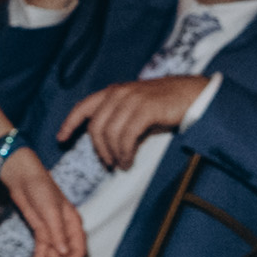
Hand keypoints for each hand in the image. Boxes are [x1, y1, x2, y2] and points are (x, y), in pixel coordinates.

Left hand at [0, 145, 87, 256]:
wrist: (23, 178)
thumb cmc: (41, 189)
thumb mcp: (51, 211)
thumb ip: (57, 233)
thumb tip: (63, 252)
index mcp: (73, 223)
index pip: (78, 247)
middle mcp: (65, 230)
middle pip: (64, 254)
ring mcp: (52, 231)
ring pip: (51, 254)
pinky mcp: (40, 231)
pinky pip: (41, 250)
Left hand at [58, 71, 214, 164]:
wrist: (195, 95)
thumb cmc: (168, 104)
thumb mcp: (138, 108)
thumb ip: (120, 119)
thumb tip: (108, 143)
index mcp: (114, 92)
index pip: (84, 107)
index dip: (70, 123)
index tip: (61, 138)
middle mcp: (119, 93)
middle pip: (96, 127)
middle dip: (99, 149)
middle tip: (108, 164)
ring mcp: (132, 100)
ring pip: (110, 134)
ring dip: (114, 154)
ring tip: (122, 164)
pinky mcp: (145, 109)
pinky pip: (126, 136)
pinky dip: (125, 152)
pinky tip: (129, 160)